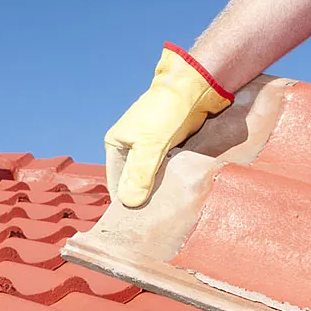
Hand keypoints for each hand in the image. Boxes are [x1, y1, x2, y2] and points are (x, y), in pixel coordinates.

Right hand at [104, 43, 233, 206]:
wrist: (194, 88)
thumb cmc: (167, 112)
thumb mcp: (150, 145)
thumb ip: (139, 174)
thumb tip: (129, 203)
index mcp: (116, 144)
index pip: (116, 182)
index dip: (125, 202)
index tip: (138, 222)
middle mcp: (129, 147)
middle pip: (132, 181)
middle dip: (142, 198)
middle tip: (155, 219)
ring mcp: (149, 148)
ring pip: (150, 178)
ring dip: (157, 191)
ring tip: (166, 210)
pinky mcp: (167, 147)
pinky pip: (164, 171)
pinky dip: (168, 182)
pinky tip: (176, 195)